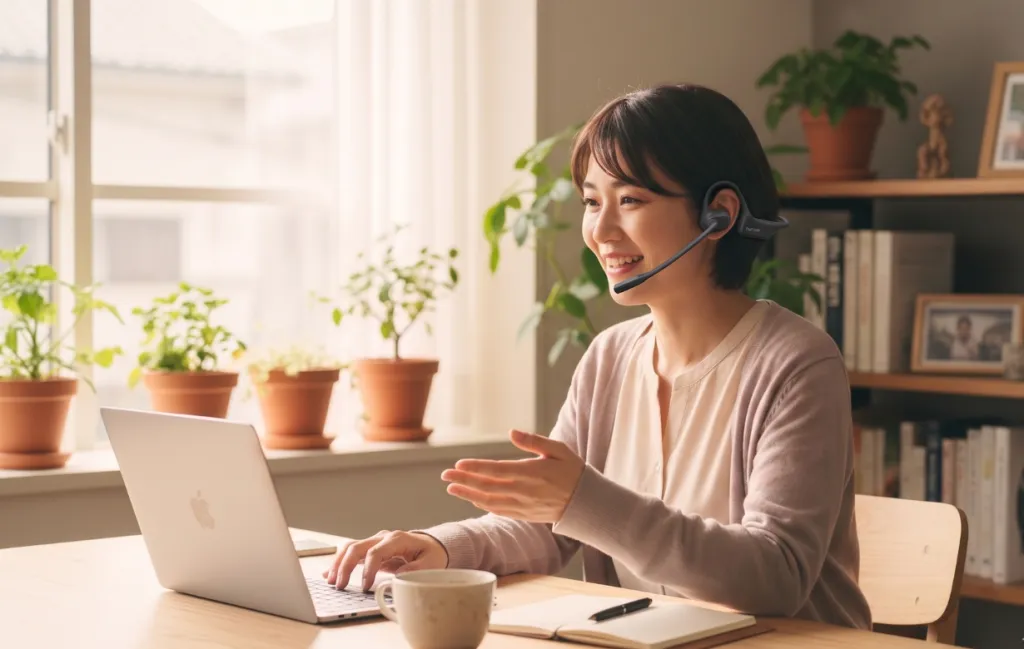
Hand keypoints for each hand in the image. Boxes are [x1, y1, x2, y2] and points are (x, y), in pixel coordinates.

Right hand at [323, 530, 448, 590]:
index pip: (376, 552)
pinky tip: (328, 573)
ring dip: (338, 563)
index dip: (368, 570)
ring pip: (350, 547)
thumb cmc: (431, 554)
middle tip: (340, 586)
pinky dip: (339, 562)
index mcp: (397, 539)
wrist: (430, 545)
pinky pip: (351, 552)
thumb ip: (416, 568)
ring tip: (330, 581)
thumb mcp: (431, 562)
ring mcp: (375, 541)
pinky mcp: (370, 548)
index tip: (364, 587)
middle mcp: (383, 537)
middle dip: (346, 566)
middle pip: (357, 547)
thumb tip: (399, 575)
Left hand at [441, 429, 584, 523]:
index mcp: (531, 473)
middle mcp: (524, 492)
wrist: (586, 502)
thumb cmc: (572, 471)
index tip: (458, 464)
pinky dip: (483, 505)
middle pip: (487, 487)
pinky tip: (473, 499)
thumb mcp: (558, 449)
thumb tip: (512, 432)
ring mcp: (523, 506)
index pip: (496, 471)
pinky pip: (499, 511)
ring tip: (452, 488)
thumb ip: (534, 441)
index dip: (475, 468)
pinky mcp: (524, 515)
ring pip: (489, 502)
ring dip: (468, 495)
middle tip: (445, 475)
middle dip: (464, 481)